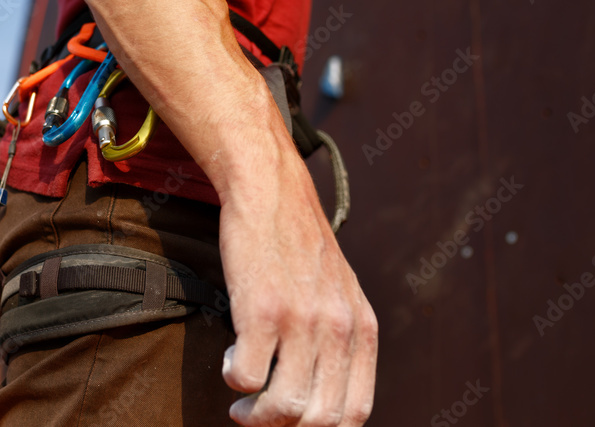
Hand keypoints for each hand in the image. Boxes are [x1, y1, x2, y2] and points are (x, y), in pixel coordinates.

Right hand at [217, 155, 377, 426]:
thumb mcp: (340, 290)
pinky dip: (234, 379)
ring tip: (242, 403)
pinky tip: (231, 359)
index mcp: (363, 329)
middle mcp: (339, 329)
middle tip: (259, 415)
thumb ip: (341, 337)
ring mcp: (302, 321)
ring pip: (284, 407)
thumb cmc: (297, 243)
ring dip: (256, 415)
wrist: (271, 191)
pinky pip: (247, 376)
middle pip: (320, 418)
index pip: (355, 412)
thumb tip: (322, 393)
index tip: (293, 423)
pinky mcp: (262, 310)